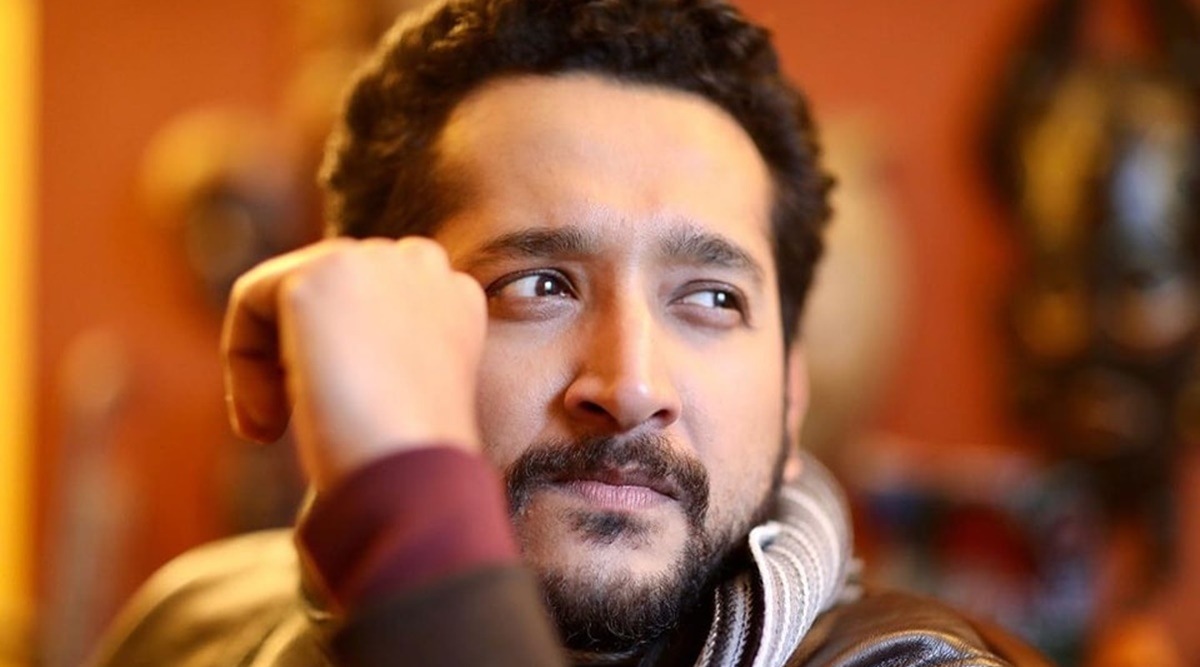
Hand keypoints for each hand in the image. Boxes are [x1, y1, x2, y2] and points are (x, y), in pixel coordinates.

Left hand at [221, 237, 486, 490]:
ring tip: (274, 429)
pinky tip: (267, 425)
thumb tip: (323, 363)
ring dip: (269, 360)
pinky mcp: (320, 275)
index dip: (344, 349)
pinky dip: (244, 364)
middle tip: (289, 428)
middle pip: (329, 285)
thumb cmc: (411, 469)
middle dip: (300, 349)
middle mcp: (423, 266)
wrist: (415, 478)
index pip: (382, 291)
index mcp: (458, 298)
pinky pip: (251, 301)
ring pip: (286, 292)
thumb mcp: (406, 399)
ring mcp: (372, 261)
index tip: (336, 415)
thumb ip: (380, 356)